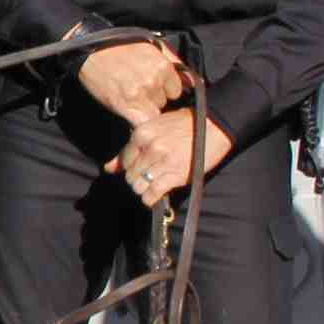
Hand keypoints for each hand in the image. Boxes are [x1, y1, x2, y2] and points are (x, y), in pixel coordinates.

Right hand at [76, 38, 186, 127]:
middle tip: (140, 92)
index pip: (177, 91)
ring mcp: (140, 94)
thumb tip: (195, 80)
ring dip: (145, 110)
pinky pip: (142, 123)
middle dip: (155, 100)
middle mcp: (154, 80)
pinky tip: (131, 114)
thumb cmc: (120, 47)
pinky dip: (139, 122)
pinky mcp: (125, 105)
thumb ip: (174, 62)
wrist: (90, 50)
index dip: (166, 92)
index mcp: (163, 66)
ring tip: (131, 98)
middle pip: (165, 102)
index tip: (156, 90)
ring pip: (154, 113)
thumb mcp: (151, 47)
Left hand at [106, 113, 233, 206]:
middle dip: (137, 179)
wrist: (215, 126)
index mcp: (142, 134)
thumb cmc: (185, 125)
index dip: (131, 166)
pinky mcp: (174, 176)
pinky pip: (151, 195)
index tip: (142, 167)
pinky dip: (151, 198)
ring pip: (138, 186)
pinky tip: (156, 194)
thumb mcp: (156, 128)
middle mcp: (149, 148)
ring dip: (143, 189)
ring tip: (153, 184)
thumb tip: (109, 168)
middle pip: (130, 175)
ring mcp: (162, 162)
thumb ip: (131, 148)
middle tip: (149, 176)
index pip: (124, 160)